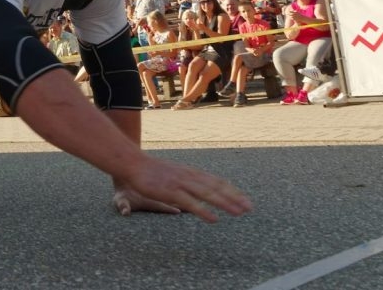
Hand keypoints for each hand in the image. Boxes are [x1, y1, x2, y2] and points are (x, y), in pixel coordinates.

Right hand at [115, 156, 251, 222]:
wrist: (133, 163)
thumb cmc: (151, 169)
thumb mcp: (174, 172)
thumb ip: (187, 179)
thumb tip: (198, 186)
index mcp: (190, 172)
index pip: (216, 181)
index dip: (232, 190)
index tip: (245, 199)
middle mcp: (189, 176)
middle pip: (216, 187)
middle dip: (234, 197)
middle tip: (249, 207)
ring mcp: (180, 183)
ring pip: (208, 194)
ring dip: (225, 203)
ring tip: (239, 212)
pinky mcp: (170, 192)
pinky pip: (190, 203)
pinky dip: (204, 211)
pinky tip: (214, 219)